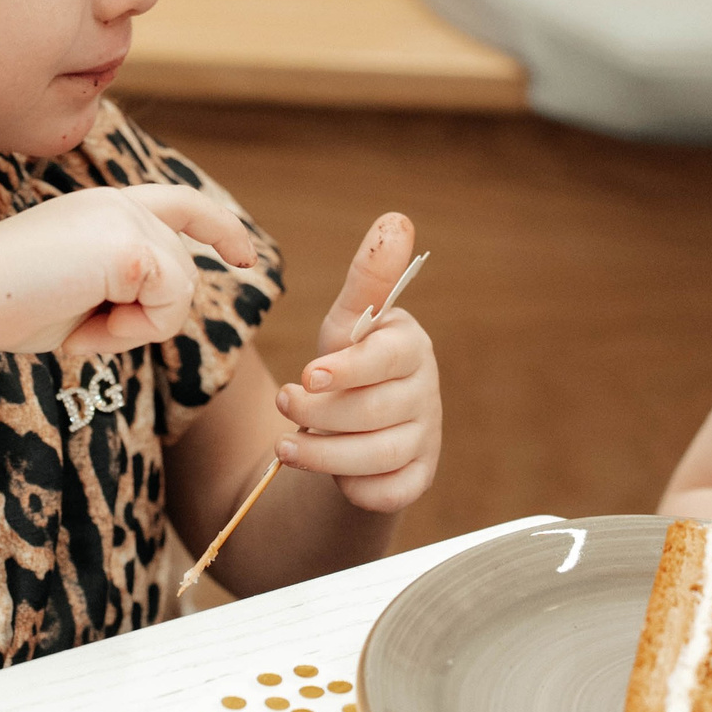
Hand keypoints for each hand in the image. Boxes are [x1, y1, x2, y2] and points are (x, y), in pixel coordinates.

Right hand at [0, 185, 256, 356]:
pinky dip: (133, 333)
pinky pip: (170, 306)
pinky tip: (88, 326)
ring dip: (135, 329)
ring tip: (79, 324)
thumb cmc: (1, 304)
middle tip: (83, 330)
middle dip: (144, 321)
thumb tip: (164, 308)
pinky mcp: (132, 246)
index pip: (180, 207)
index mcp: (105, 208)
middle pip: (182, 274)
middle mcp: (122, 202)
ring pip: (180, 293)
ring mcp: (128, 219)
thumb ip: (121, 289)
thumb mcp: (76, 293)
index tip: (243, 258)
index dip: (218, 230)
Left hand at [273, 213, 440, 514]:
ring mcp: (426, 437)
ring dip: (324, 455)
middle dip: (321, 414)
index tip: (308, 375)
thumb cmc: (347, 364)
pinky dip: (356, 488)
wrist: (351, 428)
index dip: (348, 370)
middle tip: (285, 405)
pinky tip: (332, 477)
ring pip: (378, 456)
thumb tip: (397, 219)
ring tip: (286, 447)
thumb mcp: (347, 322)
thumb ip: (367, 277)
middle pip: (375, 412)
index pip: (387, 358)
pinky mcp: (418, 477)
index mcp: (410, 346)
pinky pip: (392, 492)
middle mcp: (426, 392)